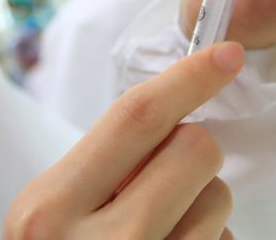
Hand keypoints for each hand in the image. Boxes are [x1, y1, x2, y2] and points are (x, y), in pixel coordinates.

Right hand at [5, 43, 243, 239]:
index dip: (188, 78)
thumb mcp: (47, 215)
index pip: (135, 120)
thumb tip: (175, 114)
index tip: (228, 53)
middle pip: (194, 151)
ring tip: (161, 230)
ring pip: (221, 202)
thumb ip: (101, 167)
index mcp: (51, 208)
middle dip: (193, 152)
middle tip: (164, 177)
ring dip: (203, 206)